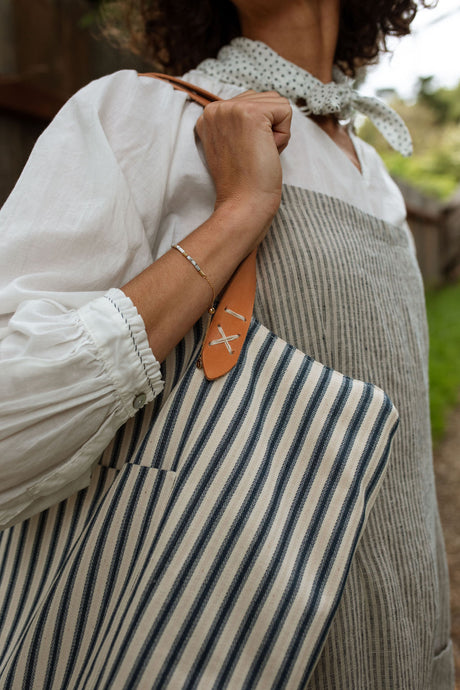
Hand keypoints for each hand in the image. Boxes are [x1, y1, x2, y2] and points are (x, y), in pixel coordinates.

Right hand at [195, 90, 291, 237]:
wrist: (243, 203)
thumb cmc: (243, 183)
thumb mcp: (231, 145)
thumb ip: (238, 124)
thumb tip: (263, 111)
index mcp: (209, 116)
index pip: (250, 103)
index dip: (257, 131)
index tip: (243, 155)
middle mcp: (216, 108)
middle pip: (264, 100)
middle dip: (268, 129)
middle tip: (252, 155)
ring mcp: (231, 108)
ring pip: (277, 103)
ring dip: (277, 132)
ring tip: (258, 153)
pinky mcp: (250, 113)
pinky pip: (286, 111)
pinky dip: (284, 135)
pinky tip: (266, 151)